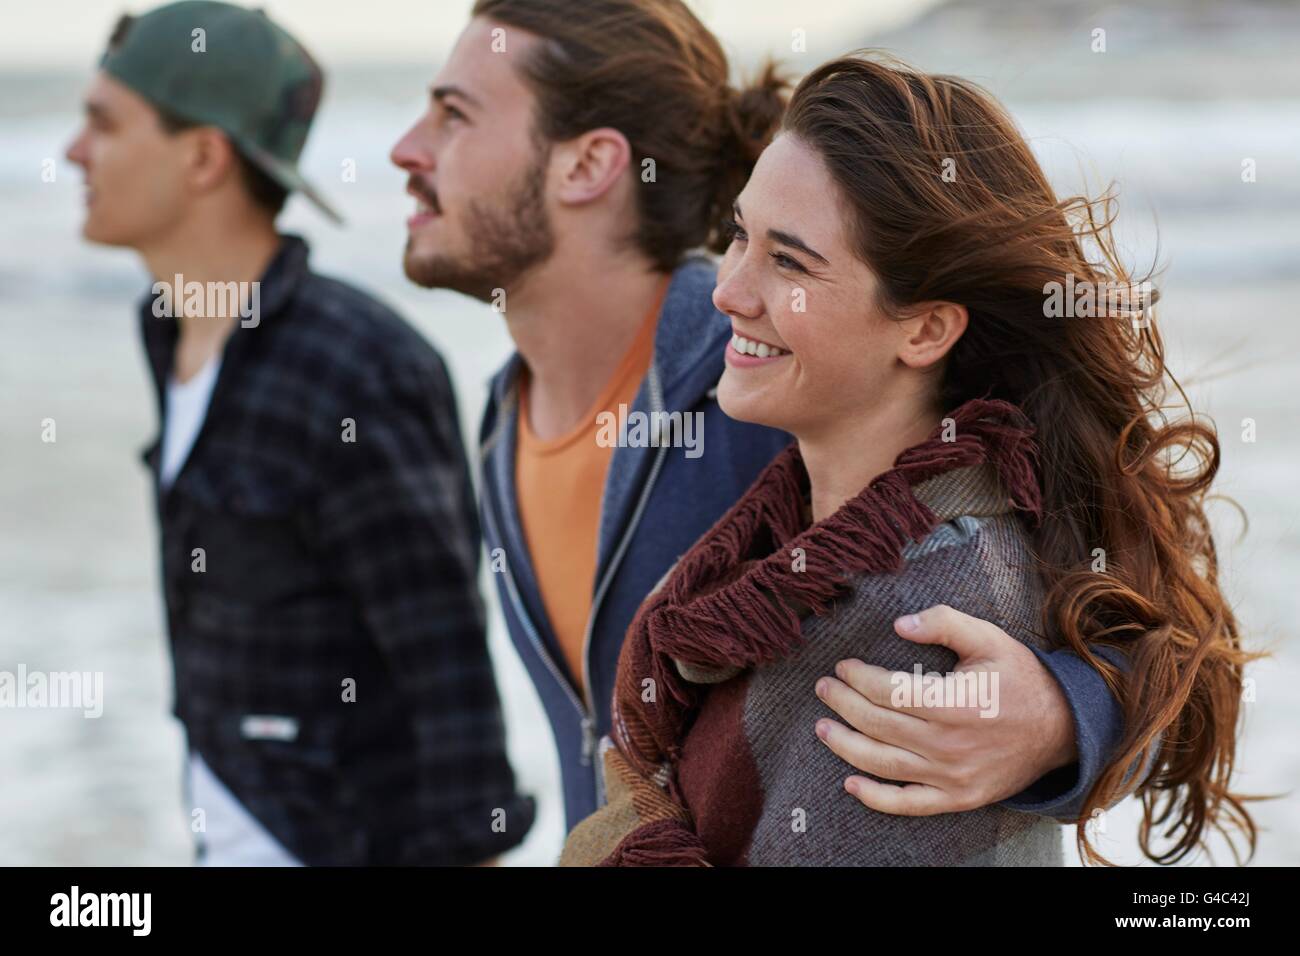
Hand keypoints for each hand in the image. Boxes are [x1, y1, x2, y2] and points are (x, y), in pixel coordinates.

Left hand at [813, 604, 1076, 814]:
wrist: (1064, 729)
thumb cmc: (1020, 678)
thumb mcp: (988, 638)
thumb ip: (944, 624)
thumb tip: (899, 624)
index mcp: (956, 702)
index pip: (889, 692)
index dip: (858, 678)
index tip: (843, 666)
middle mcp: (950, 743)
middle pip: (879, 725)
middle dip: (843, 704)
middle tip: (823, 689)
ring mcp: (953, 776)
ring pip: (884, 764)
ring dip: (846, 746)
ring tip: (822, 728)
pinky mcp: (958, 798)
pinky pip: (909, 803)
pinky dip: (876, 798)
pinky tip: (850, 784)